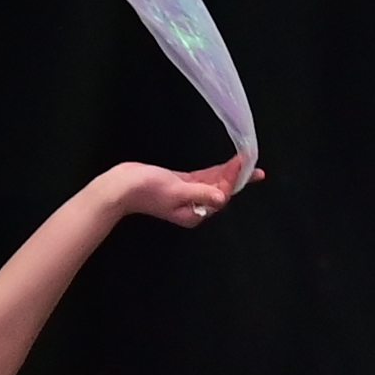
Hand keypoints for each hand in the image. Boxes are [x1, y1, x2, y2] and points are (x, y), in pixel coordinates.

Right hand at [100, 154, 257, 228]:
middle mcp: (193, 207)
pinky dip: (214, 172)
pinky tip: (226, 166)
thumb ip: (201, 192)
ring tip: (244, 162)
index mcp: (194, 212)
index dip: (233, 178)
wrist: (120, 187)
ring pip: (213, 183)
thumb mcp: (177, 190)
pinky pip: (202, 179)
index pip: (220, 195)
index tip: (243, 163)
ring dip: (228, 173)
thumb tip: (222, 197)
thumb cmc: (146, 190)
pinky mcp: (180, 186)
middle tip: (254, 164)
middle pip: (220, 190)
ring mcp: (187, 196)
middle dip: (237, 177)